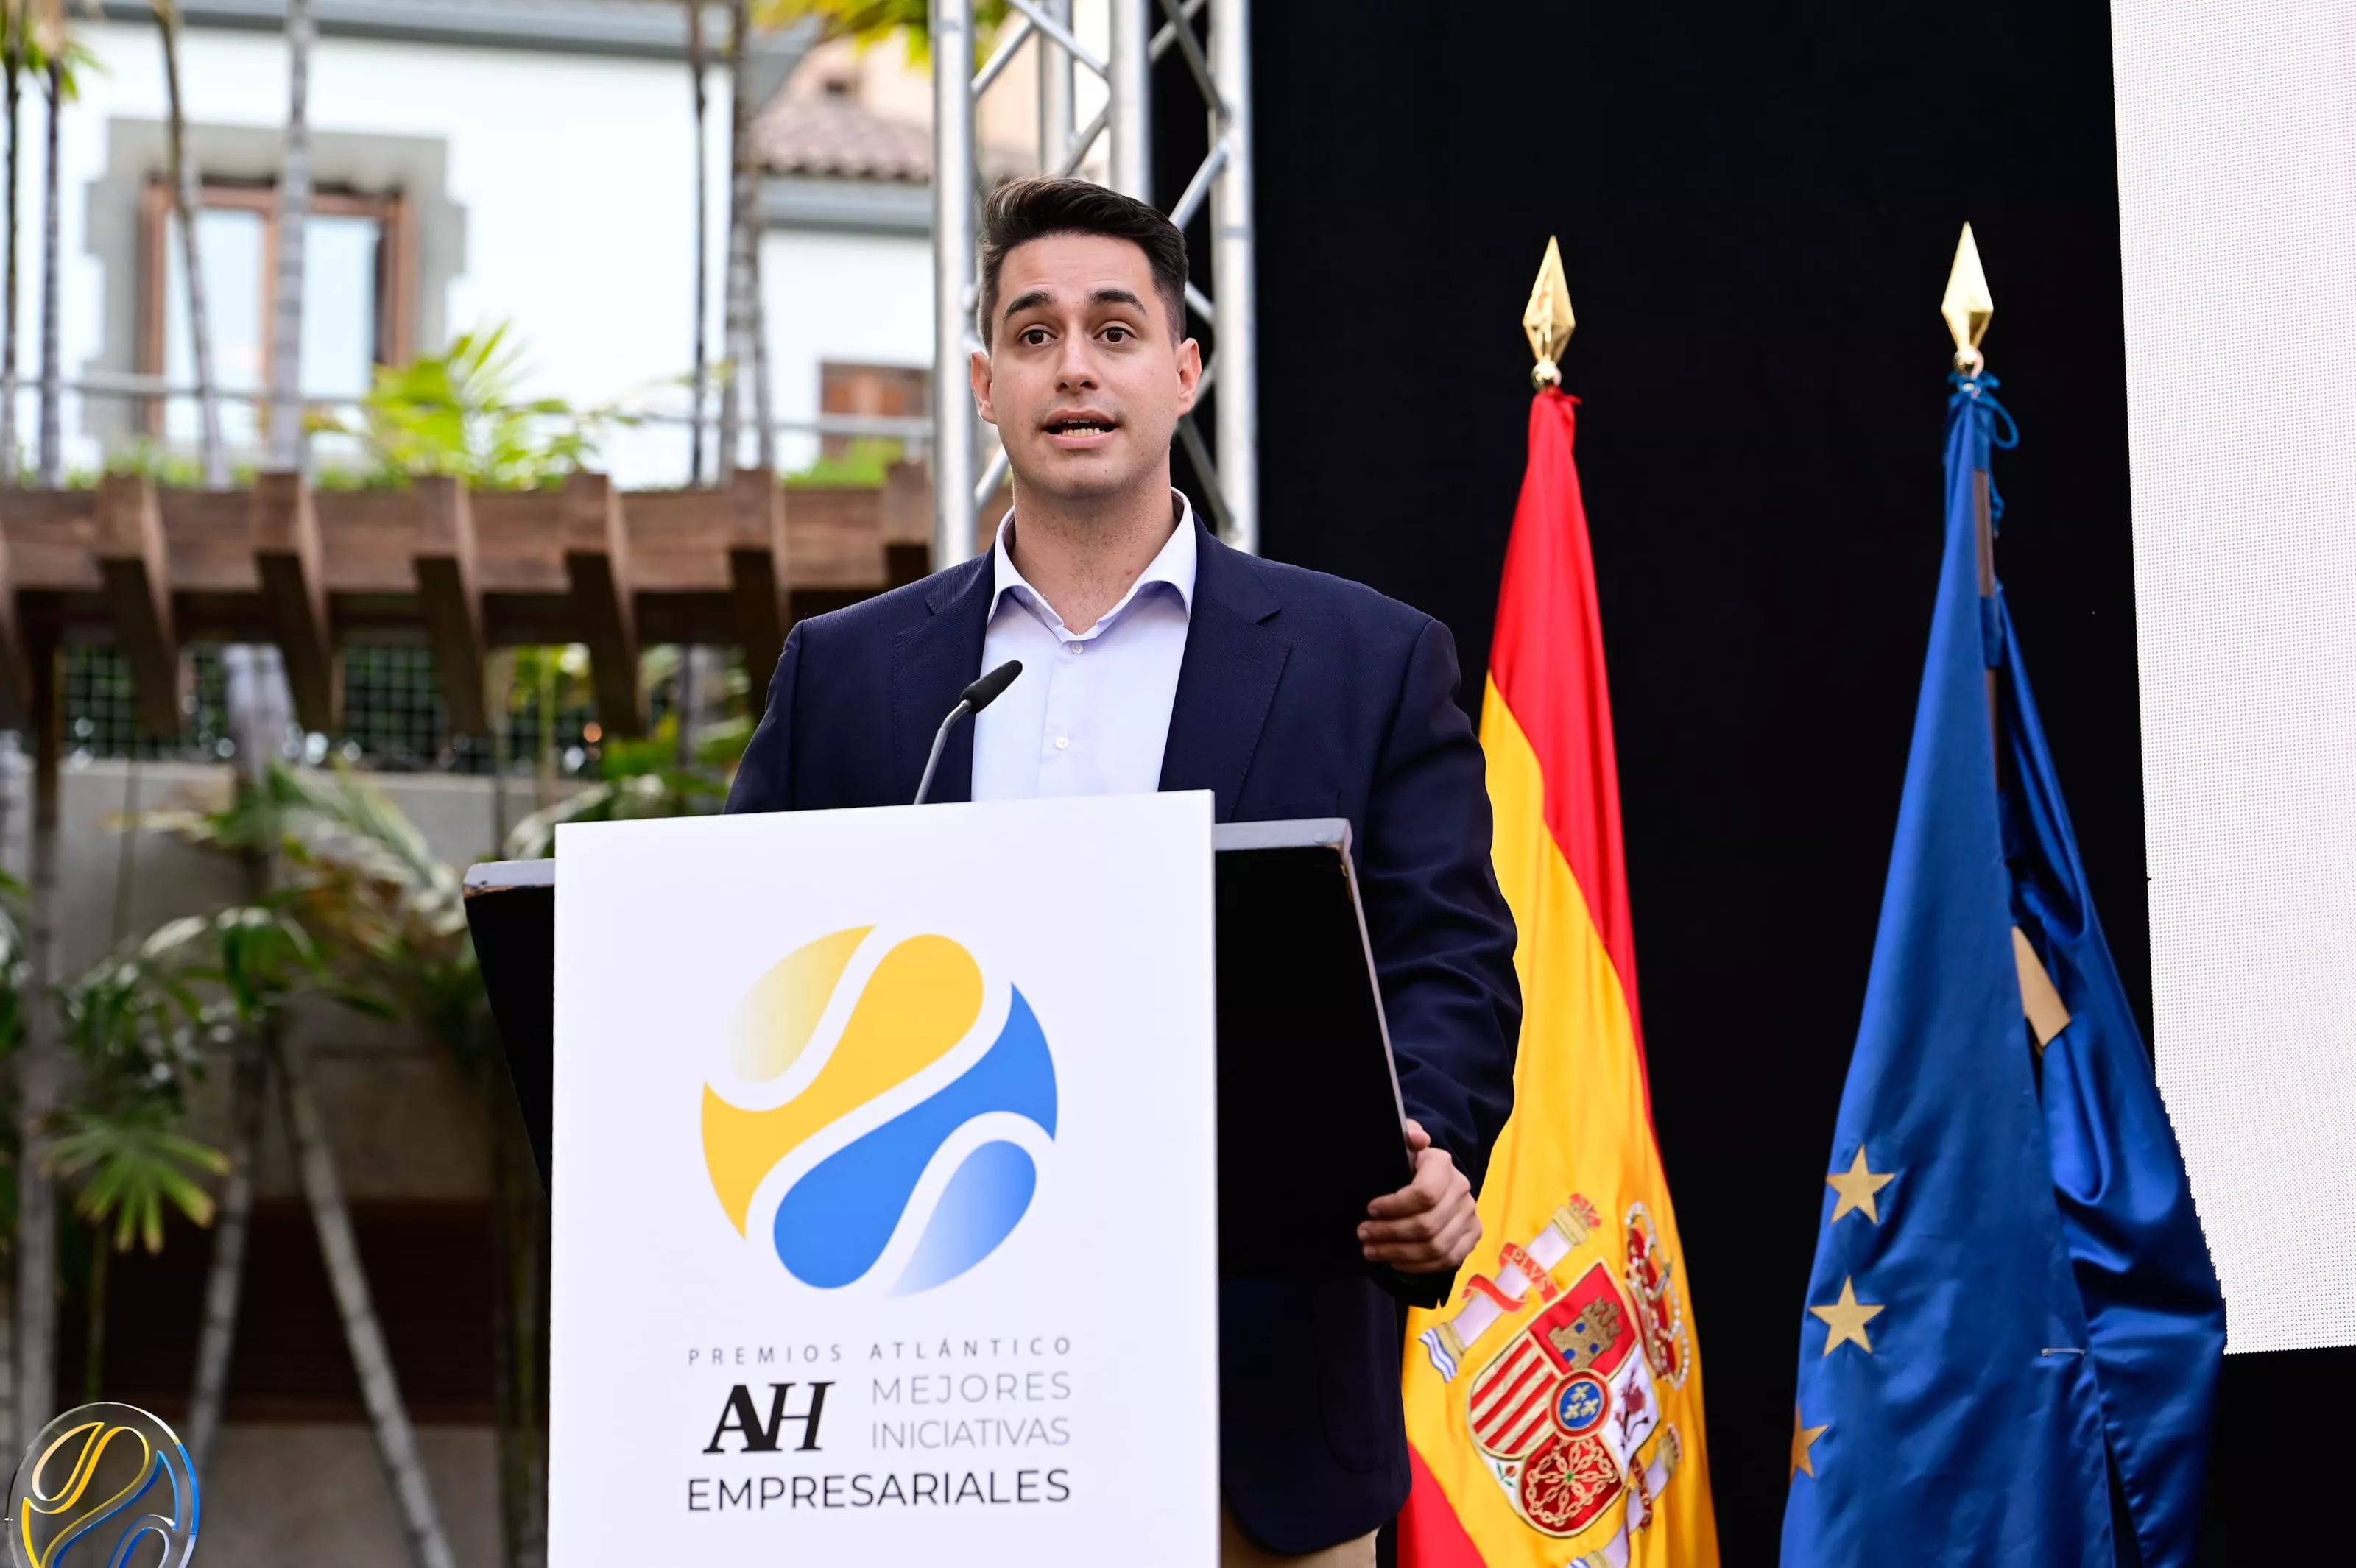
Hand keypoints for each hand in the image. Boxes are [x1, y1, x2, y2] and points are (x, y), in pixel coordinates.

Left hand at [1358, 1119, 1480, 1273]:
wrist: (1431, 1175)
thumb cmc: (1405, 1162)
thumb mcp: (1398, 1144)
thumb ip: (1404, 1136)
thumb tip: (1417, 1139)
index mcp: (1442, 1164)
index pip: (1424, 1194)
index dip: (1394, 1206)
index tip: (1369, 1209)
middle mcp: (1462, 1189)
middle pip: (1427, 1225)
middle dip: (1390, 1233)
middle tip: (1363, 1234)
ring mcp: (1470, 1214)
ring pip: (1436, 1247)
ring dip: (1399, 1253)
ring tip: (1371, 1251)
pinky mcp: (1472, 1235)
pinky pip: (1448, 1260)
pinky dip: (1419, 1266)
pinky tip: (1396, 1262)